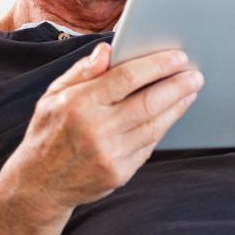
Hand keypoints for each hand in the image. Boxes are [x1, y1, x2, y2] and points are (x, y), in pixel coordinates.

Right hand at [6, 43, 202, 211]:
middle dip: (177, 86)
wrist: (40, 184)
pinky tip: (171, 115)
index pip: (126, 78)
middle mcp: (96, 129)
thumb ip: (81, 71)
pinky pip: (148, 146)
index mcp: (79, 104)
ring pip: (155, 125)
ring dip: (177, 107)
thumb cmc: (48, 132)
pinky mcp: (119, 173)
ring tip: (189, 92)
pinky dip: (162, 128)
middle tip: (195, 75)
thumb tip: (107, 50)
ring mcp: (110, 154)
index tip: (177, 57)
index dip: (156, 65)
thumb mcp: (52, 95)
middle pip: (148, 102)